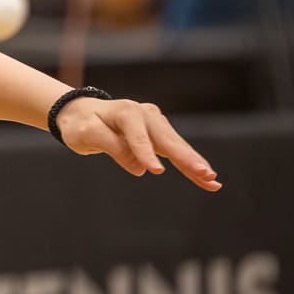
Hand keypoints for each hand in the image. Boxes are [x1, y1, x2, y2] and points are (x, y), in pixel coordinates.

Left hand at [55, 98, 221, 191]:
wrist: (81, 113)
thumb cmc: (81, 124)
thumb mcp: (85, 134)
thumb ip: (111, 147)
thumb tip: (140, 168)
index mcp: (126, 112)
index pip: (137, 137)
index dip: (145, 154)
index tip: (155, 171)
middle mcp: (146, 114)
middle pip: (167, 140)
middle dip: (186, 158)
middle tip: (204, 174)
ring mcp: (156, 124)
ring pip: (178, 147)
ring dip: (196, 164)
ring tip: (213, 181)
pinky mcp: (159, 135)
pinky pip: (177, 152)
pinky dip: (192, 165)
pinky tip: (209, 180)